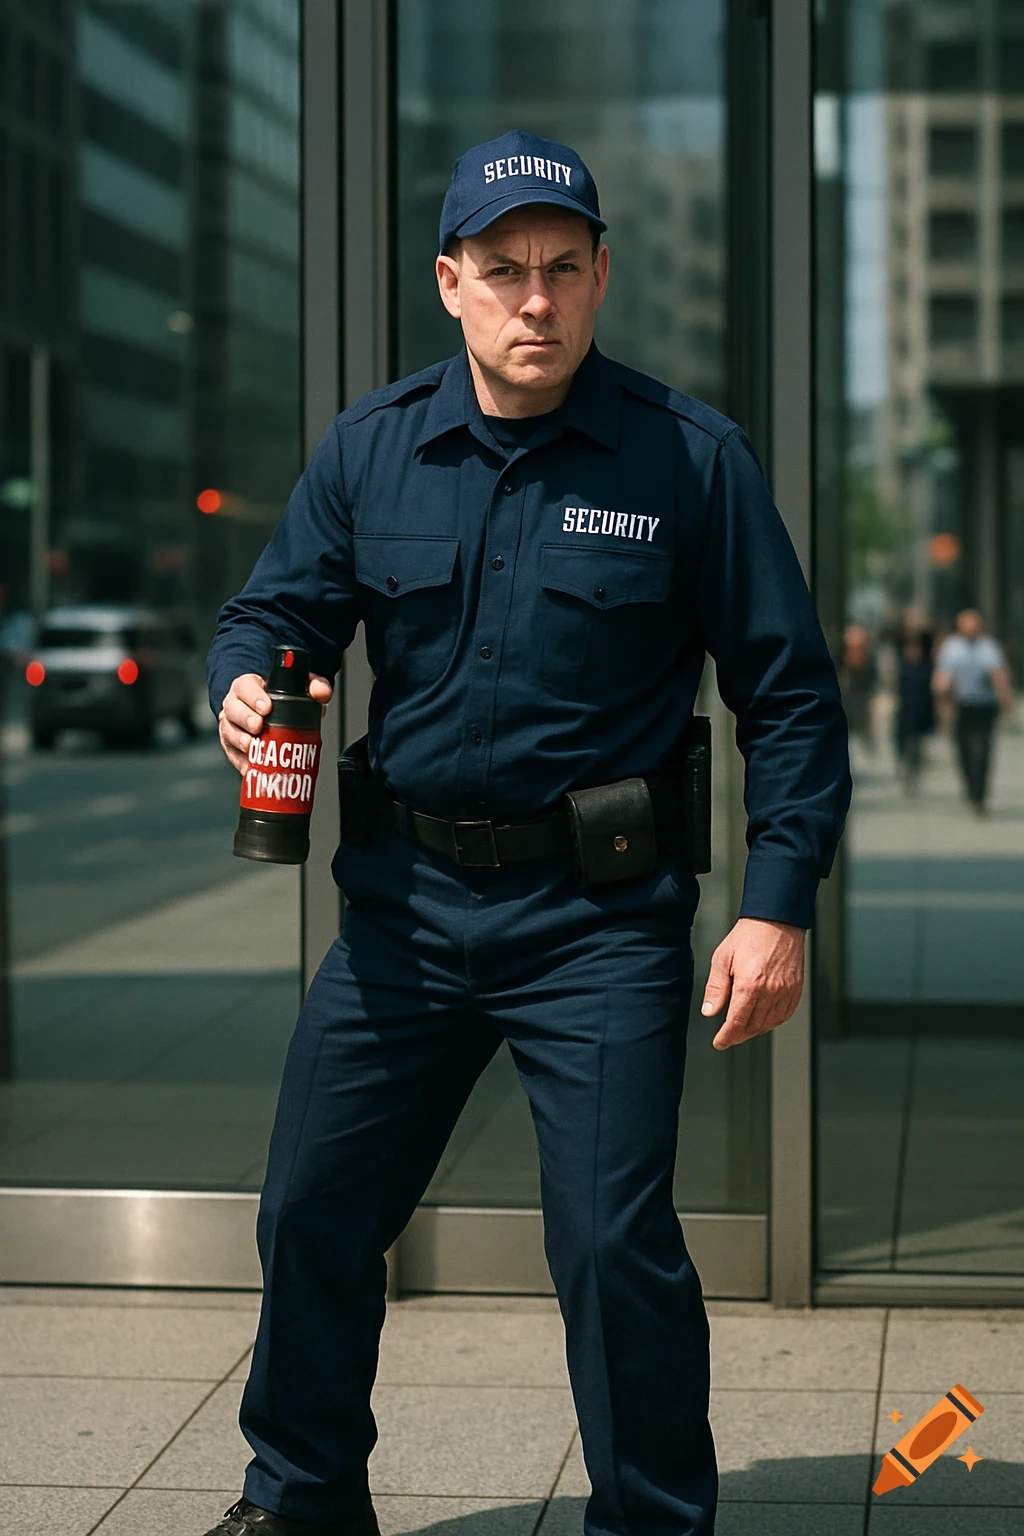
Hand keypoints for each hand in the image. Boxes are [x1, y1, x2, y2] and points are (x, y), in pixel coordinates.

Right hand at [218, 671, 333, 773]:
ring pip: (229, 732)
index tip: (266, 707)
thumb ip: (314, 686)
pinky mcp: (231, 746)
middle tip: (259, 727)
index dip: (253, 697)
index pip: (245, 687)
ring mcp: (231, 726)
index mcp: (248, 687)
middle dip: (245, 719)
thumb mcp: (299, 686)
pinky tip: (252, 767)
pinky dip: (242, 762)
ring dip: (240, 741)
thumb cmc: (279, 699)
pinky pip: (233, 755)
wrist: (267, 711)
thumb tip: (322, 693)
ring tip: (253, 747)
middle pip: (233, 710)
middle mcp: (235, 705)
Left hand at [700, 918, 805, 1049]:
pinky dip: (771, 1022)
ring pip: (769, 1024)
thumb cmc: (749, 935)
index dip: (726, 1037)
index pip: (736, 1023)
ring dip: (754, 1031)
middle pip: (753, 1027)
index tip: (719, 1043)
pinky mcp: (796, 989)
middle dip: (738, 1036)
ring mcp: (786, 992)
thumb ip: (715, 988)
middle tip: (728, 1037)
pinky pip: (784, 1015)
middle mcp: (770, 992)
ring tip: (742, 1029)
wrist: (776, 920)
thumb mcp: (722, 958)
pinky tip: (762, 1020)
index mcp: (749, 985)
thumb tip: (709, 1011)